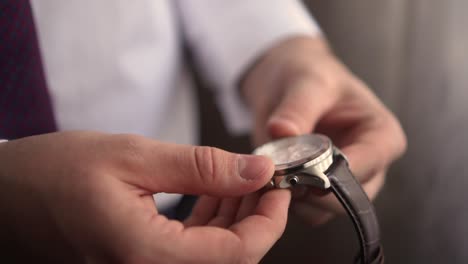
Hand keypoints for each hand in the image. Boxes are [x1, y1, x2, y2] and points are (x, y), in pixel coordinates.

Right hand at [0, 131, 289, 262]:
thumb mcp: (135, 156)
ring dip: (235, 215)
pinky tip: (213, 190)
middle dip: (255, 215)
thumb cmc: (55, 172)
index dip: (269, 220)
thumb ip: (201, 167)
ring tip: (237, 176)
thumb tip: (254, 171)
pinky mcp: (138, 261)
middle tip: (261, 176)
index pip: (237, 253)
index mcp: (146, 254)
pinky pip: (190, 248)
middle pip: (230, 256)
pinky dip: (210, 220)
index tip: (279, 187)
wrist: (8, 194)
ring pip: (213, 253)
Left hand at [242, 36, 405, 224]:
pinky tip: (269, 179)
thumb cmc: (310, 77)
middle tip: (280, 173)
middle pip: (349, 198)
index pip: (368, 165)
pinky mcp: (318, 191)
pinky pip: (304, 210)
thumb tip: (282, 131)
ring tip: (271, 173)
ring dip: (295, 199)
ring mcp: (342, 182)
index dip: (334, 173)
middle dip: (312, 191)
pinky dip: (284, 201)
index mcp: (381, 135)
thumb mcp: (307, 83)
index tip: (300, 170)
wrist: (289, 85)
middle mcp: (369, 166)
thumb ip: (297, 108)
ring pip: (324, 211)